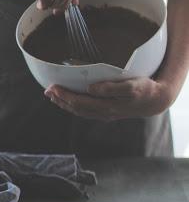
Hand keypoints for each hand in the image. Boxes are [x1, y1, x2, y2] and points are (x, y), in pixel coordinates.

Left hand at [44, 77, 173, 120]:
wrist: (154, 102)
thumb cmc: (143, 90)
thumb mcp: (131, 86)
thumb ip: (111, 88)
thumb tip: (91, 89)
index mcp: (107, 106)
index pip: (80, 102)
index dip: (65, 96)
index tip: (53, 87)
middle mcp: (103, 113)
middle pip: (76, 109)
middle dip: (61, 99)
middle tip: (47, 90)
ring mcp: (104, 114)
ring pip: (79, 112)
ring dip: (65, 104)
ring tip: (53, 96)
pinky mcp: (106, 113)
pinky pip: (85, 112)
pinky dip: (74, 107)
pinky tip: (68, 102)